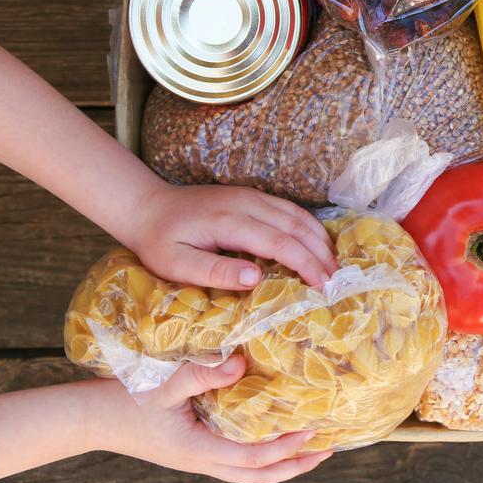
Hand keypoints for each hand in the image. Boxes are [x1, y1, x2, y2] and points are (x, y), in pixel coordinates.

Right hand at [87, 355, 331, 482]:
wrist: (92, 418)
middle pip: (259, 476)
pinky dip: (263, 456)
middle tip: (328, 448)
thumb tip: (241, 362)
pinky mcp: (197, 450)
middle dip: (296, 466)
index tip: (312, 431)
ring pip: (250, 474)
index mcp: (198, 449)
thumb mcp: (163, 384)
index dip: (285, 448)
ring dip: (283, 464)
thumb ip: (201, 374)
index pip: (252, 458)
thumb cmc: (125, 399)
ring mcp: (200, 459)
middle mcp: (203, 461)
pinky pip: (238, 461)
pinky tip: (275, 437)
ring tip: (312, 448)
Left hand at [127, 183, 337, 290]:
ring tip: (332, 265)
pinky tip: (315, 244)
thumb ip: (215, 271)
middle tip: (336, 282)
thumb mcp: (176, 264)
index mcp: (230, 221)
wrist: (147, 206)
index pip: (280, 242)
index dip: (306, 264)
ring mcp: (251, 195)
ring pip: (297, 214)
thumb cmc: (159, 242)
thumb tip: (257, 277)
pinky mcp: (251, 195)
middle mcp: (246, 203)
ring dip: (319, 239)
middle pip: (296, 226)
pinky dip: (308, 227)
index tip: (322, 287)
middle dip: (321, 254)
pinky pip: (289, 209)